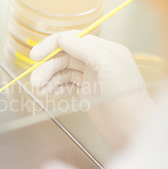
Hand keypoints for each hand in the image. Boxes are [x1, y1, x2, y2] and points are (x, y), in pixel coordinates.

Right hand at [30, 31, 155, 149]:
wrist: (133, 130)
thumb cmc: (126, 97)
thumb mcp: (108, 65)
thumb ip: (85, 48)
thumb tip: (63, 38)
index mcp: (104, 50)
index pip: (73, 39)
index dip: (51, 45)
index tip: (35, 55)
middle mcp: (97, 61)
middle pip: (64, 57)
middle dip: (47, 68)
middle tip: (35, 82)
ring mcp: (91, 77)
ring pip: (63, 72)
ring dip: (49, 79)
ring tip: (40, 91)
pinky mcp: (86, 92)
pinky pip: (66, 85)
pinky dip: (55, 88)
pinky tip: (50, 94)